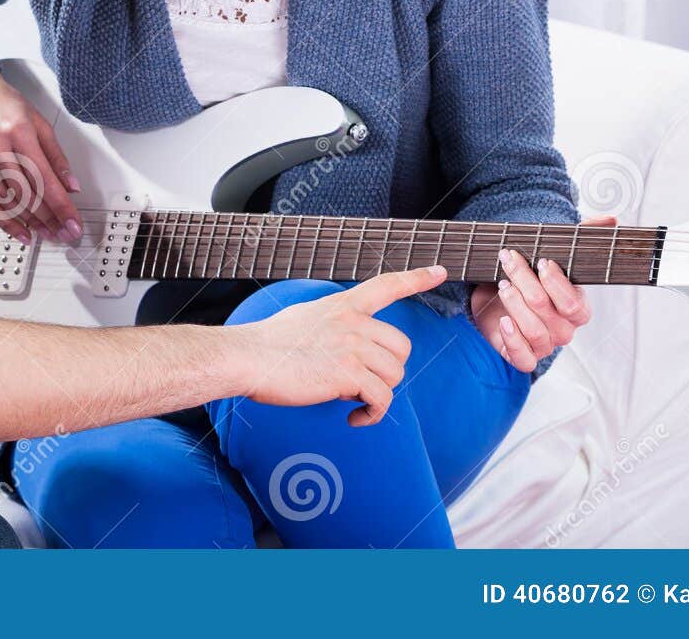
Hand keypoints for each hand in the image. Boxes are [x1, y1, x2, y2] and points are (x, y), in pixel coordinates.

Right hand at [0, 56, 81, 244]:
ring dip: (28, 223)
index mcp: (19, 131)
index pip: (45, 178)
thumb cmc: (3, 104)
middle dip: (48, 219)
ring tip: (45, 233)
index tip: (73, 223)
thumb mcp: (38, 122)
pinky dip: (4, 221)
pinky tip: (20, 230)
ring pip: (5, 201)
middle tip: (63, 233)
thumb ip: (56, 156)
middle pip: (25, 193)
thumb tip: (71, 186)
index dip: (61, 206)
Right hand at [231, 265, 451, 427]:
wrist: (248, 357)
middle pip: (400, 348)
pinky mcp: (347, 374)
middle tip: (361, 382)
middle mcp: (352, 322)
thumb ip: (332, 323)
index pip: (387, 285)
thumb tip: (343, 341)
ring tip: (353, 401)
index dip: (417, 277)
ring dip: (377, 395)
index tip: (440, 271)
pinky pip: (381, 399)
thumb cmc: (268, 343)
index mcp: (343, 305)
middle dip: (387, 370)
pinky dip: (372, 414)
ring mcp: (352, 346)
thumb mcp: (305, 317)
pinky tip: (354, 417)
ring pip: (394, 375)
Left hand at [469, 216, 608, 371]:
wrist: (496, 297)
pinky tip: (503, 320)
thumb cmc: (530, 277)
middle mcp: (564, 330)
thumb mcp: (553, 253)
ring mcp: (544, 345)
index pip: (573, 303)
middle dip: (525, 280)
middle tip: (509, 259)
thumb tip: (611, 220)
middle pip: (546, 309)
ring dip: (514, 303)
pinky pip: (523, 358)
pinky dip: (512, 340)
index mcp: (577, 309)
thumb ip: (582, 237)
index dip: (556, 283)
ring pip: (533, 330)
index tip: (541, 261)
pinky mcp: (523, 356)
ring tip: (502, 284)